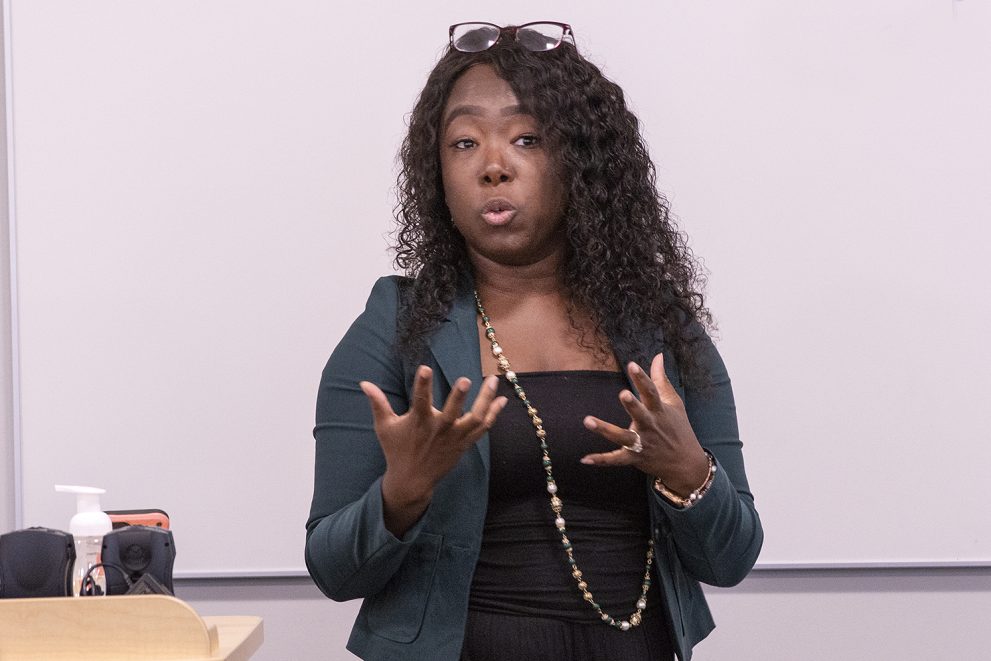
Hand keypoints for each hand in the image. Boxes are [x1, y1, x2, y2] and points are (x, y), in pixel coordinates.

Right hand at [360, 366, 506, 534]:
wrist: (412, 481)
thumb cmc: (396, 450)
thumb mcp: (384, 427)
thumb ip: (378, 403)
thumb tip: (364, 383)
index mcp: (419, 422)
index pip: (419, 400)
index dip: (422, 384)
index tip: (425, 368)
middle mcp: (439, 429)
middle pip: (452, 412)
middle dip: (458, 397)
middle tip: (465, 379)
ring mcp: (454, 437)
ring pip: (475, 419)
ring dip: (485, 400)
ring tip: (493, 381)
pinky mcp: (464, 444)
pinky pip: (483, 428)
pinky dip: (493, 414)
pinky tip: (501, 399)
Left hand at [580, 353, 708, 496]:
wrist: (686, 463)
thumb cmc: (678, 428)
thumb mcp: (673, 403)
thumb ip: (661, 379)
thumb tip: (658, 355)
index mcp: (659, 411)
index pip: (651, 392)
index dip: (642, 378)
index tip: (632, 365)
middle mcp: (650, 426)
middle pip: (640, 414)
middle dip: (632, 405)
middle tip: (623, 394)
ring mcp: (642, 443)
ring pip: (623, 437)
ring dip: (606, 430)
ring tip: (587, 420)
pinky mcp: (635, 458)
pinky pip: (616, 459)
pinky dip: (601, 460)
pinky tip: (584, 459)